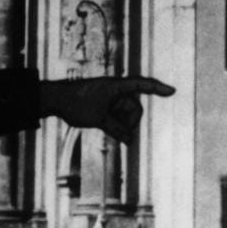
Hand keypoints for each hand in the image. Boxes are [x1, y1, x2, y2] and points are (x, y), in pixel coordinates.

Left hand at [39, 76, 175, 144]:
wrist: (55, 99)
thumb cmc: (76, 104)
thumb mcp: (99, 119)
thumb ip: (117, 130)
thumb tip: (130, 142)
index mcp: (116, 86)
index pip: (141, 85)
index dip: (157, 88)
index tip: (172, 91)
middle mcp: (115, 90)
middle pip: (134, 107)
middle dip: (130, 121)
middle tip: (120, 133)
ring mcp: (109, 97)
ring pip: (125, 114)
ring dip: (121, 124)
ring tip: (106, 127)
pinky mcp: (104, 104)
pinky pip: (117, 115)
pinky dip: (115, 123)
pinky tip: (109, 130)